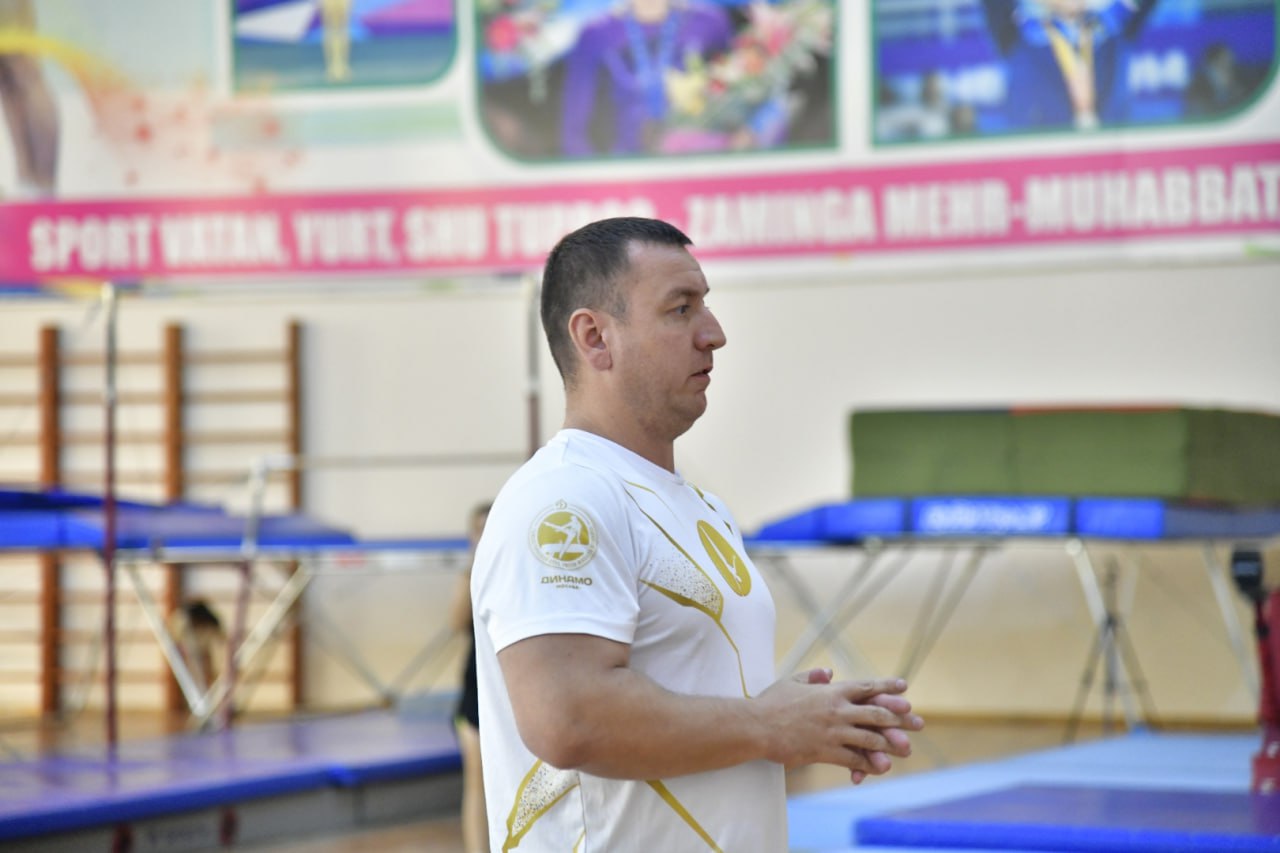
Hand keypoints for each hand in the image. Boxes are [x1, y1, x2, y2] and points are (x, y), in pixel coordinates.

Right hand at [755, 671, 922, 780]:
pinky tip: (880, 768)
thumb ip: (812, 676)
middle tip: (918, 723)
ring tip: (905, 749)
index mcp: (831, 691)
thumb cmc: (770, 703)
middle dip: (900, 718)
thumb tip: (828, 672)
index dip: (887, 686)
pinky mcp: (825, 751)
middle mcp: (837, 709)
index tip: (905, 686)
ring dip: (890, 744)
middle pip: (876, 713)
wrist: (755, 726)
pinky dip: (869, 764)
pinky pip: (854, 759)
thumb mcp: (791, 682)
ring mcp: (833, 731)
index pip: (866, 686)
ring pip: (870, 738)